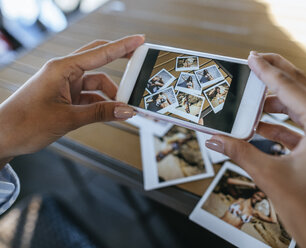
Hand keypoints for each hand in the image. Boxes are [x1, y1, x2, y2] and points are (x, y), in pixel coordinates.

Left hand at [0, 35, 144, 165]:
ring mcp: (65, 84)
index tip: (140, 40)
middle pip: (99, 60)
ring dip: (111, 93)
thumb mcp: (68, 119)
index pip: (99, 53)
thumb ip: (100, 113)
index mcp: (61, 69)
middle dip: (120, 62)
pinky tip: (111, 111)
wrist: (2, 137)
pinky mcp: (65, 97)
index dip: (122, 46)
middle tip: (139, 64)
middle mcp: (64, 72)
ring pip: (97, 82)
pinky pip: (90, 95)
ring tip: (125, 106)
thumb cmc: (25, 124)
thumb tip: (127, 111)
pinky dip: (101, 103)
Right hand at [206, 52, 305, 246]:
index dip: (266, 70)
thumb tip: (215, 139)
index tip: (252, 57)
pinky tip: (263, 128)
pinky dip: (286, 126)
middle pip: (301, 89)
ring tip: (251, 104)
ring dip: (277, 105)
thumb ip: (239, 152)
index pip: (289, 86)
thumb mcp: (271, 177)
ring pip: (305, 108)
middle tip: (255, 64)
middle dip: (275, 77)